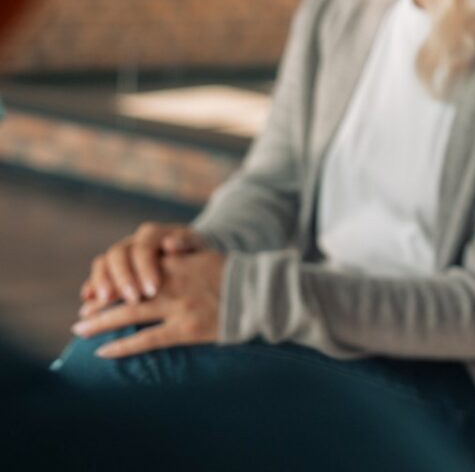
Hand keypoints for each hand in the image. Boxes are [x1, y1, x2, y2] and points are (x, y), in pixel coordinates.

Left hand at [71, 250, 225, 357]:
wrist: (261, 294)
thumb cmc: (236, 276)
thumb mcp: (204, 258)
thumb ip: (179, 258)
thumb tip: (159, 255)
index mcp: (176, 264)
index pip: (133, 269)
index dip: (112, 280)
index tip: (98, 290)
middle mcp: (172, 283)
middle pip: (125, 291)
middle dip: (100, 303)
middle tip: (82, 313)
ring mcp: (178, 307)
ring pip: (128, 314)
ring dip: (101, 323)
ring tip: (80, 330)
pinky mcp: (186, 329)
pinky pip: (147, 339)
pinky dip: (123, 346)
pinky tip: (104, 352)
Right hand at [80, 222, 203, 315]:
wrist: (190, 256)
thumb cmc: (195, 254)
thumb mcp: (198, 248)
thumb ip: (186, 245)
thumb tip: (172, 244)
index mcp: (153, 234)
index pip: (144, 247)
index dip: (145, 267)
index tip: (153, 290)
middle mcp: (132, 241)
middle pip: (119, 254)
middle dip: (124, 277)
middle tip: (132, 299)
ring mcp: (120, 255)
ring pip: (103, 262)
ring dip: (102, 281)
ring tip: (106, 301)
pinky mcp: (111, 269)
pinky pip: (97, 275)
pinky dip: (91, 285)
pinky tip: (87, 299)